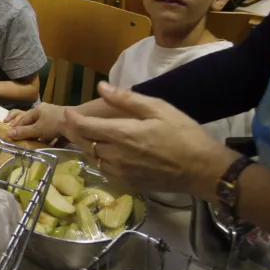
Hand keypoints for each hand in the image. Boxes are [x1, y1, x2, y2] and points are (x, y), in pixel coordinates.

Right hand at [6, 102, 64, 141]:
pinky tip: (46, 145)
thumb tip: (8, 134)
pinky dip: (48, 139)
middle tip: (18, 138)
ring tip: (31, 143)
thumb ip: (24, 132)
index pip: (24, 118)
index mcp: (38, 110)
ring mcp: (55, 119)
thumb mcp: (38, 129)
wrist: (77, 125)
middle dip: (26, 130)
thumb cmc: (54, 123)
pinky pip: (52, 133)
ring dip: (37, 135)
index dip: (16, 126)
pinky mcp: (62, 126)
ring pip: (42, 128)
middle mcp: (46, 112)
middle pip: (33, 122)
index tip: (10, 134)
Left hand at [59, 82, 236, 197]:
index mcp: (121, 134)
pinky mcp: (127, 183)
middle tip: (70, 122)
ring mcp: (120, 172)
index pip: (83, 126)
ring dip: (83, 146)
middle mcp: (115, 155)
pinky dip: (96, 160)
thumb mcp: (158, 109)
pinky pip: (103, 170)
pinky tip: (101, 153)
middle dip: (73, 131)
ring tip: (83, 135)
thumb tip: (101, 86)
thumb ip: (126, 99)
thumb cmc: (183, 134)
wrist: (202, 170)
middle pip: (83, 142)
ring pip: (91, 158)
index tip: (67, 112)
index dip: (71, 119)